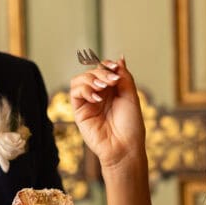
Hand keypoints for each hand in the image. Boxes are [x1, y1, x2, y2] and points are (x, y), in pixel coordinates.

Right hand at [71, 56, 145, 170]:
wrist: (124, 146)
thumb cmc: (130, 125)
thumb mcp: (130, 96)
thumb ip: (124, 76)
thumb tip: (120, 58)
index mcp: (112, 90)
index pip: (103, 69)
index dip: (106, 65)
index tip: (115, 68)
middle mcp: (99, 95)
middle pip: (91, 72)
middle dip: (101, 72)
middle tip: (112, 80)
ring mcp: (88, 102)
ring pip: (79, 80)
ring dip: (91, 79)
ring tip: (103, 88)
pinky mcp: (79, 111)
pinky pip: (75, 93)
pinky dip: (85, 90)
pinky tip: (97, 98)